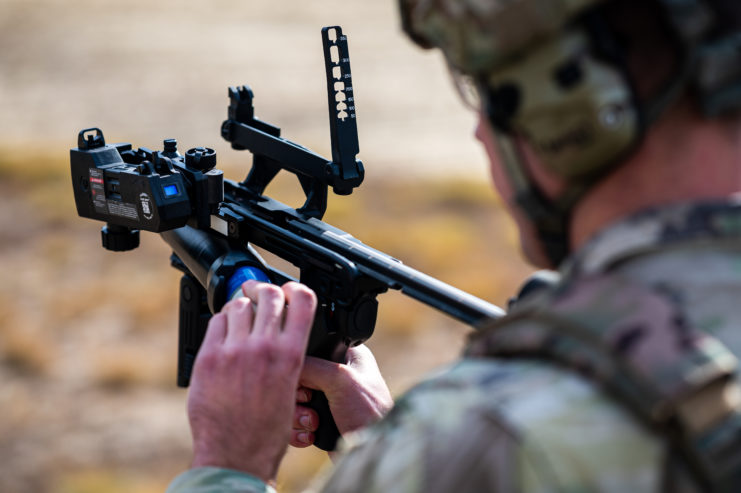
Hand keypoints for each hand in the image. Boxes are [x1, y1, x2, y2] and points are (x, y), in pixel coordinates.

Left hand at [186, 281, 316, 481]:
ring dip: (242, 308)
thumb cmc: (267, 429)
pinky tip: (226, 337)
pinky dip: (222, 324)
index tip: (289, 290)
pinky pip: (216, 323)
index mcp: (291, 354)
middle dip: (265, 292)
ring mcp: (233, 350)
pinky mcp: (208, 357)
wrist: (235, 454)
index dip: (296, 289)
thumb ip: (287, 353)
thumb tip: (282, 328)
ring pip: (239, 305)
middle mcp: (263, 347)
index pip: (302, 300)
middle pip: (268, 294)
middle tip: (259, 296)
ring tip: (241, 322)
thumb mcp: (292, 387)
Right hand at [289, 345, 392, 448]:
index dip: (302, 366)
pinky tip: (311, 435)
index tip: (307, 380)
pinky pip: (294, 421)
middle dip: (298, 396)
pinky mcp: (321, 421)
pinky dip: (298, 430)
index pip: (311, 350)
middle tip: (310, 401)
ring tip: (314, 423)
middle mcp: (337, 375)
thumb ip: (311, 366)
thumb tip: (286, 367)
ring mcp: (328, 400)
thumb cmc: (369, 414)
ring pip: (292, 401)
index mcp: (347, 356)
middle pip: (297, 379)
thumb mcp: (340, 379)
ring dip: (297, 416)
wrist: (371, 453)